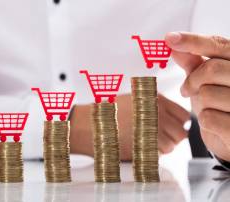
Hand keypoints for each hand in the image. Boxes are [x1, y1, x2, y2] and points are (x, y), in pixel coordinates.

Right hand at [70, 94, 188, 159]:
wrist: (88, 125)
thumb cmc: (106, 113)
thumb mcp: (132, 99)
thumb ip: (153, 105)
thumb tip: (171, 119)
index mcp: (155, 100)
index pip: (183, 116)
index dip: (178, 124)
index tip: (170, 128)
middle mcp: (158, 113)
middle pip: (181, 132)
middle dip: (172, 138)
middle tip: (158, 139)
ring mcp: (153, 130)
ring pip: (172, 146)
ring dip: (162, 148)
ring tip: (146, 143)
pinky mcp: (145, 146)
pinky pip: (159, 155)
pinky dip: (152, 155)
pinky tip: (139, 148)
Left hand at [166, 32, 229, 160]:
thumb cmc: (220, 105)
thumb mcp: (206, 81)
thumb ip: (193, 62)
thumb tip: (172, 42)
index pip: (218, 45)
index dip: (193, 41)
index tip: (169, 38)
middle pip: (211, 69)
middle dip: (192, 81)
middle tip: (187, 90)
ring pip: (207, 94)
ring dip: (200, 104)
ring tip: (210, 108)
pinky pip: (209, 118)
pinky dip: (206, 122)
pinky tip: (216, 125)